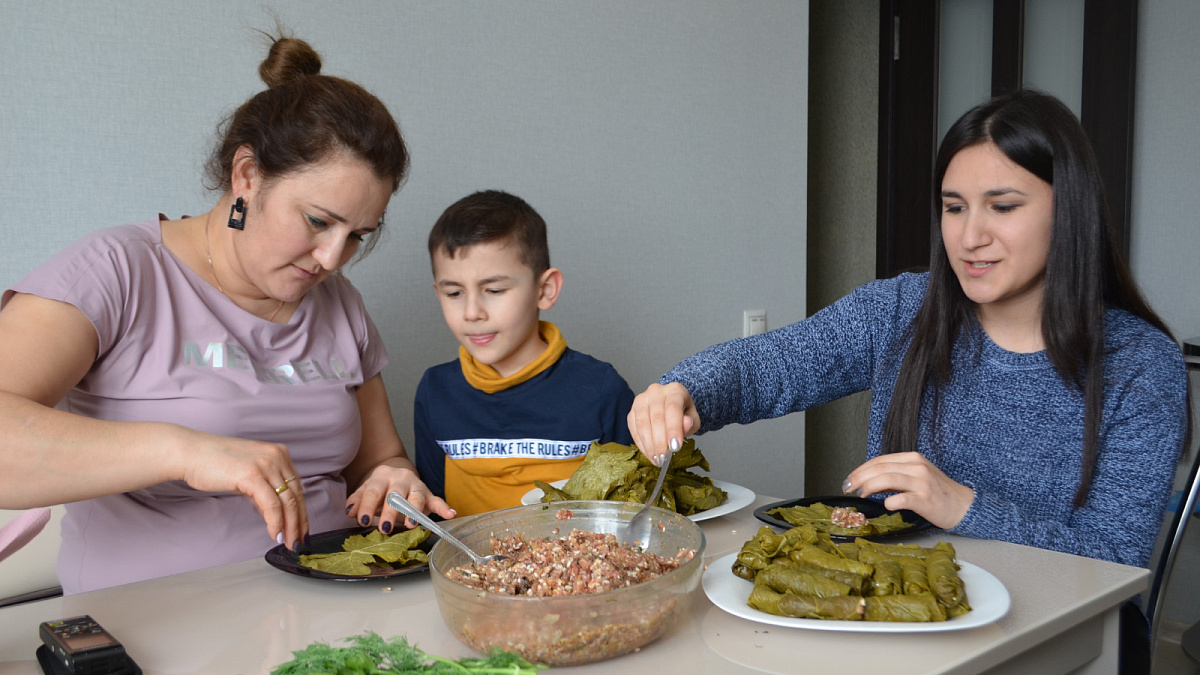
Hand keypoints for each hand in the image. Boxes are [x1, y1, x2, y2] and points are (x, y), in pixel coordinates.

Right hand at [175, 428, 308, 551]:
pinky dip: (275, 522)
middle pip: (296, 496)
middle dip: (299, 523)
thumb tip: (273, 512)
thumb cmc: (214, 463)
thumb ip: (263, 490)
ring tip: (288, 542)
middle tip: (298, 542)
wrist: (191, 453)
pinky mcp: (252, 475)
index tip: (302, 529)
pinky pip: (271, 505)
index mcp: (279, 454)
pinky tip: (274, 534)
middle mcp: (277, 456)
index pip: (297, 487)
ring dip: (289, 527)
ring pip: (287, 502)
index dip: (302, 511)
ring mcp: (266, 464)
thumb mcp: (248, 474)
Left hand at [345, 461, 454, 533]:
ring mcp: (416, 485)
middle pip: (395, 494)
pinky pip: (437, 500)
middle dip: (390, 512)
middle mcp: (400, 478)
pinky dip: (444, 508)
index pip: (373, 491)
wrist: (397, 474)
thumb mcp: (366, 491)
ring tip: (410, 524)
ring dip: (414, 511)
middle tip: (384, 528)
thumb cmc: (380, 488)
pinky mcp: (429, 494)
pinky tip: (450, 514)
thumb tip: (350, 511)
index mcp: (382, 476)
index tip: (363, 521)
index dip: (367, 506)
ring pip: (416, 497)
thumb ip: (358, 501)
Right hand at [627, 382, 700, 465]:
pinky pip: (634, 428)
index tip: (675, 447)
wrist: (671, 405)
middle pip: (656, 417)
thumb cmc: (683, 413)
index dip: (673, 429)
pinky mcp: (632, 411)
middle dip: (660, 441)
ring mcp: (641, 400)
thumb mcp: (693, 418)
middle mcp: (655, 391)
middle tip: (664, 458)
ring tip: (656, 459)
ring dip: (649, 444)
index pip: (673, 408)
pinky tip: (649, 453)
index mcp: (674, 390)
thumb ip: (691, 422)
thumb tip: (685, 424)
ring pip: (642, 423)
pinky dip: (641, 443)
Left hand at [841, 452, 973, 528]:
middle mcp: (917, 467)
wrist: (963, 505)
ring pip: (887, 479)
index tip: (849, 479)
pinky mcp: (926, 499)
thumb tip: (868, 481)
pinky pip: (902, 499)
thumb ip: (894, 476)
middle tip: (847, 488)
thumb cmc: (937, 492)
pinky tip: (885, 506)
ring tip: (861, 495)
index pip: (879, 460)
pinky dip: (890, 502)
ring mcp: (922, 482)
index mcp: (912, 458)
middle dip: (859, 478)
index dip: (860, 470)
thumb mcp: (915, 476)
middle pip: (880, 468)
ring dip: (869, 487)